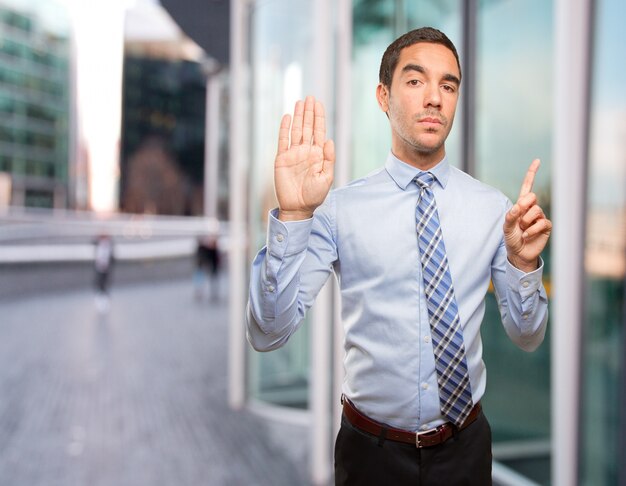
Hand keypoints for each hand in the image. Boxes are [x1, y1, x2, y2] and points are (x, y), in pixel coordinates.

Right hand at [274, 96, 334, 220]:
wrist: (298, 207)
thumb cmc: (314, 196)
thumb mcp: (326, 178)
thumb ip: (329, 159)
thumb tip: (329, 141)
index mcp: (318, 155)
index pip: (319, 131)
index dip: (319, 117)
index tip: (318, 104)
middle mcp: (306, 151)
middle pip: (308, 127)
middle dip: (309, 112)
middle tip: (310, 97)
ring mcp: (293, 154)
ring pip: (296, 130)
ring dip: (298, 116)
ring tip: (300, 102)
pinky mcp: (281, 159)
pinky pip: (283, 140)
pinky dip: (284, 128)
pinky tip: (287, 117)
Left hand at [503, 159, 552, 271]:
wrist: (519, 253)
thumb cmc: (511, 238)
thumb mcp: (507, 227)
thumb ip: (511, 216)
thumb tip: (518, 206)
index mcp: (521, 205)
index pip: (527, 187)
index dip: (532, 174)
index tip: (537, 160)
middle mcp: (532, 208)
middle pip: (532, 196)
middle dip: (524, 206)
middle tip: (519, 219)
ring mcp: (540, 217)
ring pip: (535, 211)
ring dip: (525, 222)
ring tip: (522, 231)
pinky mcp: (546, 226)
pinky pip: (541, 223)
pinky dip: (531, 231)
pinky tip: (527, 236)